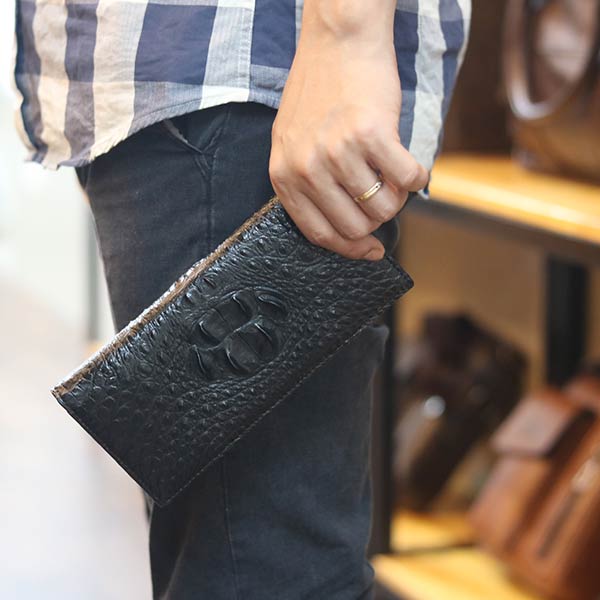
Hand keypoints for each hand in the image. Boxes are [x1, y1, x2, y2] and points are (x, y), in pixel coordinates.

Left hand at [269, 21, 428, 260]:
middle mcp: (307, 168)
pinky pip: (407, 180)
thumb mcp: (293, 143)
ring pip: (382, 207)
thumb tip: (346, 227)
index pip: (318, 233)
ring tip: (393, 175)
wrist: (338, 41)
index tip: (370, 251)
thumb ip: (308, 184)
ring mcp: (337, 152)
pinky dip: (417, 178)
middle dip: (375, 220)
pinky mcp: (371, 134)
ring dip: (396, 198)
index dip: (349, 249)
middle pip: (354, 226)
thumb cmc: (319, 91)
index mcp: (284, 175)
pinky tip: (410, 165)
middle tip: (383, 198)